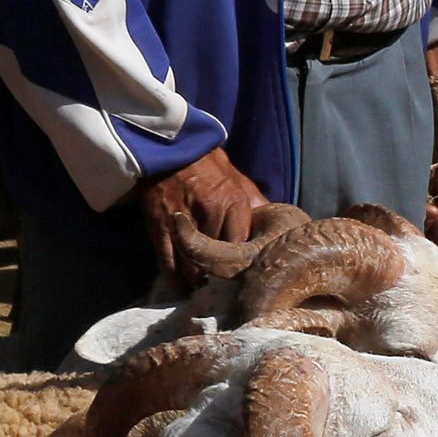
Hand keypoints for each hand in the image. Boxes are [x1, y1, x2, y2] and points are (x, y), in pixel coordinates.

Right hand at [138, 147, 269, 284]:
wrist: (169, 147)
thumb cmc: (206, 163)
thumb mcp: (238, 179)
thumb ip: (254, 203)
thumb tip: (277, 223)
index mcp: (235, 202)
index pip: (243, 246)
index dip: (242, 266)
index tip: (242, 278)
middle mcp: (213, 213)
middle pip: (220, 259)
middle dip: (220, 276)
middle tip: (222, 287)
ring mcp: (184, 221)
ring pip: (193, 266)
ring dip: (197, 281)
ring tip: (201, 288)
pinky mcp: (160, 226)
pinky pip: (168, 262)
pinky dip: (175, 280)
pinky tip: (181, 288)